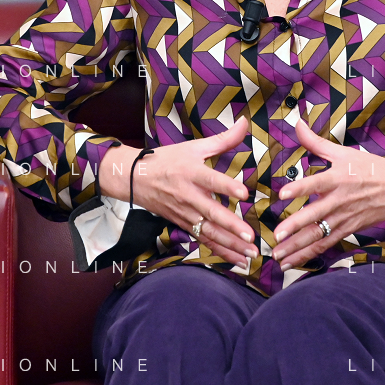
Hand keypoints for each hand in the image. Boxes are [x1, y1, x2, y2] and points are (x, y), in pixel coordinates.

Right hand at [100, 115, 256, 267]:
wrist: (135, 179)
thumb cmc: (167, 160)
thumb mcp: (194, 146)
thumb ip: (223, 139)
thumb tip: (245, 123)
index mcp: (192, 172)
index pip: (211, 180)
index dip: (227, 186)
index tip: (244, 193)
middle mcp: (188, 196)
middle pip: (211, 212)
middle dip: (231, 226)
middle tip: (250, 236)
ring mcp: (185, 214)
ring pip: (209, 232)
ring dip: (230, 245)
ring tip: (250, 254)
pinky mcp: (183, 224)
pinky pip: (203, 240)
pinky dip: (220, 252)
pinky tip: (237, 261)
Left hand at [271, 117, 384, 269]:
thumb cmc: (370, 167)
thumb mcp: (343, 152)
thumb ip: (315, 142)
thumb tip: (297, 122)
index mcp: (338, 178)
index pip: (316, 183)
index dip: (299, 188)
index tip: (282, 194)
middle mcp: (340, 199)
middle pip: (315, 215)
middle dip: (295, 227)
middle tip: (277, 236)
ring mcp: (345, 217)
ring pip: (319, 234)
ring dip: (298, 247)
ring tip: (279, 256)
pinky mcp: (349, 229)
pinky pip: (327, 243)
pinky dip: (310, 254)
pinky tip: (294, 261)